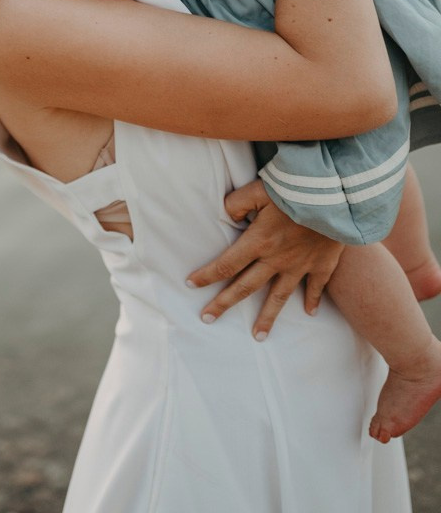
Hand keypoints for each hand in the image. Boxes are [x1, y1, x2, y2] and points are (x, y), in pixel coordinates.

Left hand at [186, 179, 343, 339]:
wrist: (335, 198)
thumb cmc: (294, 189)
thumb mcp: (258, 189)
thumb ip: (238, 202)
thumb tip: (226, 213)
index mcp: (258, 241)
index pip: (226, 264)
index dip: (207, 275)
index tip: (191, 284)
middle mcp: (276, 259)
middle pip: (246, 287)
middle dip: (224, 304)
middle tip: (208, 319)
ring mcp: (300, 265)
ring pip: (279, 297)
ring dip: (267, 318)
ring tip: (258, 336)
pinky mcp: (322, 264)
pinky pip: (315, 288)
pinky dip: (312, 301)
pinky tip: (309, 313)